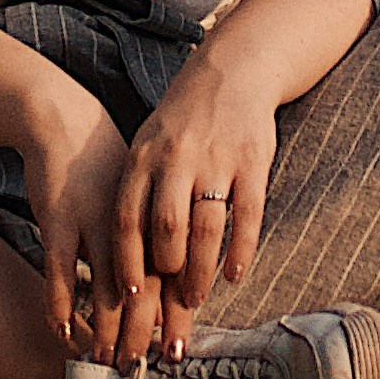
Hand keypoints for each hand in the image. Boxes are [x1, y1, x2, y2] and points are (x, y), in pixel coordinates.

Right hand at [22, 78, 160, 366]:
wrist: (67, 122)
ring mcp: (96, 224)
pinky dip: (64, 303)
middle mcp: (132, 225)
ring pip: (108, 285)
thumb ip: (149, 247)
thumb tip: (154, 300)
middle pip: (145, 289)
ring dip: (107, 327)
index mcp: (156, 221)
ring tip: (107, 361)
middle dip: (142, 333)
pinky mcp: (60, 220)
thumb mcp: (137, 203)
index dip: (173, 317)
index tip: (175, 352)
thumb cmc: (104, 170)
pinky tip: (66, 332)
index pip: (172, 278)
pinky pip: (61, 271)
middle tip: (140, 368)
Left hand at [113, 52, 276, 358]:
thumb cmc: (183, 122)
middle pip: (166, 228)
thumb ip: (139, 193)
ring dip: (201, 271)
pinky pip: (247, 215)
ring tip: (197, 298)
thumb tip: (127, 255)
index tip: (129, 298)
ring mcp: (216, 159)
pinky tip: (236, 275)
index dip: (128, 261)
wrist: (232, 71)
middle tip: (169, 307)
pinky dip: (241, 250)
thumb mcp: (148, 146)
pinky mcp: (253, 161)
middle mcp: (176, 159)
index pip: (128, 218)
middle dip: (167, 274)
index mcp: (143, 157)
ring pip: (206, 228)